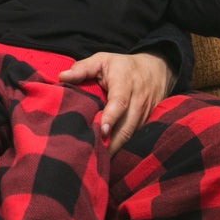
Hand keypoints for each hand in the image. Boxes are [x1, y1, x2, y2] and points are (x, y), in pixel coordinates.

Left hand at [58, 51, 173, 153]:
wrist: (156, 69)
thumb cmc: (122, 66)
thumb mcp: (102, 60)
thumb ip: (83, 68)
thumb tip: (62, 76)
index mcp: (124, 82)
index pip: (119, 102)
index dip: (111, 118)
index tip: (101, 131)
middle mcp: (137, 99)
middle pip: (127, 125)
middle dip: (113, 142)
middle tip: (96, 155)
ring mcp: (145, 112)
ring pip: (132, 134)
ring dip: (117, 147)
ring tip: (100, 159)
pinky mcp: (147, 121)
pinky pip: (135, 136)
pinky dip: (123, 145)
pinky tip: (110, 153)